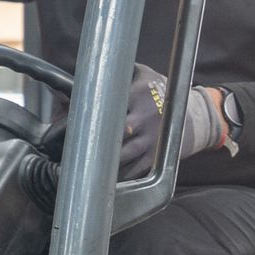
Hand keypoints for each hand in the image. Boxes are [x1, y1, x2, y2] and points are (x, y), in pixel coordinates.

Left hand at [42, 65, 228, 177]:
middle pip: (111, 135)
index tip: (61, 131)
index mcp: (138, 94)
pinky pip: (132, 173)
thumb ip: (113, 75)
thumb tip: (73, 80)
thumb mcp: (140, 74)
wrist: (193, 115)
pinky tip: (97, 181)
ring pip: (120, 157)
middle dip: (87, 145)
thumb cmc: (158, 92)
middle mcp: (145, 118)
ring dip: (98, 165)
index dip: (83, 119)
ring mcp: (152, 141)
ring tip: (75, 169)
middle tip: (62, 153)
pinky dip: (114, 178)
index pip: (105, 107)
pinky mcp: (155, 160)